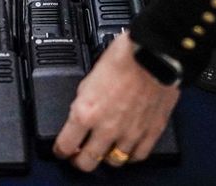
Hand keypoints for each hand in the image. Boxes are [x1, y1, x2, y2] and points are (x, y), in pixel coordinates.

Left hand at [54, 31, 179, 169]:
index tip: (62, 149)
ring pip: (113, 161)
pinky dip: (131, 155)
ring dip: (106, 157)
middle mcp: (106, 128)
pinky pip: (138, 156)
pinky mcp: (150, 132)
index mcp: (86, 112)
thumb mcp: (90, 77)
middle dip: (80, 161)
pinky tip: (128, 149)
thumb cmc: (124, 56)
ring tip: (104, 151)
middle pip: (87, 162)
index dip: (61, 150)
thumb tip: (83, 112)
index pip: (65, 146)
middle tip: (79, 156)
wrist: (154, 53)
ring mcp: (129, 134)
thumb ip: (85, 100)